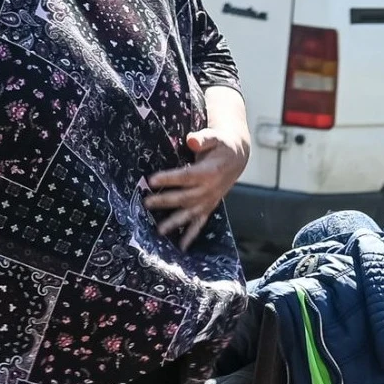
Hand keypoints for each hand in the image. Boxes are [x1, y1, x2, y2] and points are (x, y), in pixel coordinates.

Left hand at [143, 125, 247, 247]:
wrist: (237, 158)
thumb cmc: (221, 146)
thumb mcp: (215, 137)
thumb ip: (203, 139)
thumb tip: (191, 141)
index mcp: (210, 172)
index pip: (186, 176)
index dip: (169, 178)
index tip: (151, 180)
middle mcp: (210, 190)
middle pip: (185, 197)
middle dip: (165, 201)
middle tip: (147, 203)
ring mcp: (209, 200)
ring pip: (190, 213)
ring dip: (175, 222)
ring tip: (159, 231)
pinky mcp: (208, 207)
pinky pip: (200, 223)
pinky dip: (191, 235)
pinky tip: (180, 246)